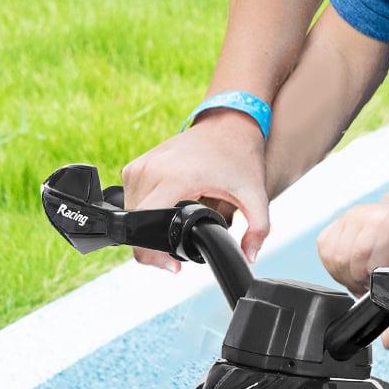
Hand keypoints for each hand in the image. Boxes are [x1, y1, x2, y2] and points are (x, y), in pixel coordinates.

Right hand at [120, 110, 269, 270]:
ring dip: (144, 228)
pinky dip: (141, 210)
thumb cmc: (239, 156)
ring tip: (169, 233)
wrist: (230, 123)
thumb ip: (258, 229)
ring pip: (129, 212)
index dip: (154, 254)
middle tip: (174, 252)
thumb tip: (249, 257)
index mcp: (175, 178)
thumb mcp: (255, 195)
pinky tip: (162, 213)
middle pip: (135, 224)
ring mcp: (141, 164)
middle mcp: (152, 169)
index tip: (172, 265)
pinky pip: (129, 196)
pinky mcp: (137, 163)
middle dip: (151, 246)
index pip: (144, 226)